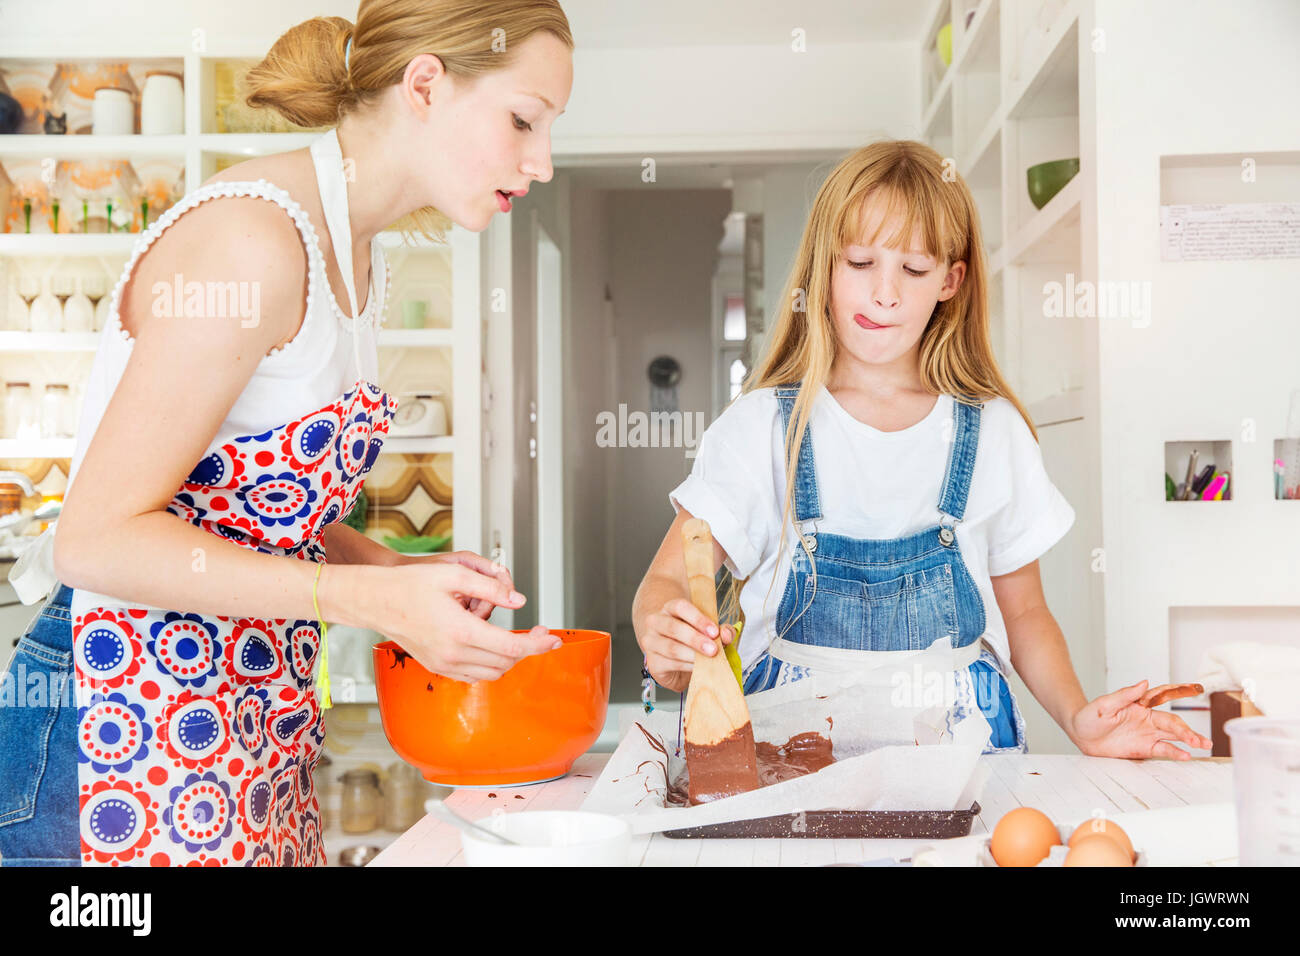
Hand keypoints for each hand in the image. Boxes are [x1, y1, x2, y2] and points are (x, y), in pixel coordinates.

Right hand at [377, 561, 558, 682]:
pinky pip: (474, 675)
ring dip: (509, 659)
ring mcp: (444, 664)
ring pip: (492, 673)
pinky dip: (490, 664)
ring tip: (516, 639)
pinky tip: (492, 646)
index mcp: (460, 631)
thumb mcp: (454, 574)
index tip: (554, 638)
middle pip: (506, 663)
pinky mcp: (437, 667)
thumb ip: (490, 588)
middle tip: (539, 633)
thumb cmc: (411, 584)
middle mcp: (453, 653)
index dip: (538, 644)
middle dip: (528, 650)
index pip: (511, 647)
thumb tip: (519, 601)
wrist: (376, 601)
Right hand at [636, 597, 734, 694]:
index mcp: (670, 609)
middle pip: (673, 627)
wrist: (673, 660)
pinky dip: (686, 666)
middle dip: (696, 639)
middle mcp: (656, 622)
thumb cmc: (689, 641)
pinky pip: (670, 664)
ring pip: (671, 648)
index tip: (714, 631)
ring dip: (692, 655)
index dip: (698, 619)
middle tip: (713, 649)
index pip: (680, 607)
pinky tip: (697, 667)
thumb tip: (727, 634)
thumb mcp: (707, 631)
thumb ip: (720, 631)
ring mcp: (651, 642)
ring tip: (707, 660)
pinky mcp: (652, 662)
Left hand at [1070, 679, 1213, 759]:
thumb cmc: (1090, 716)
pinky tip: (1185, 756)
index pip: (1162, 696)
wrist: (1080, 734)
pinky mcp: (1144, 748)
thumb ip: (1125, 695)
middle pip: (1173, 722)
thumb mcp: (1105, 704)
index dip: (1178, 691)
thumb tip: (1144, 682)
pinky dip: (1174, 752)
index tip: (1194, 688)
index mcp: (1140, 704)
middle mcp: (1148, 719)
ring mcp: (1148, 734)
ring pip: (1173, 736)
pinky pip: (1163, 749)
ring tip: (1203, 745)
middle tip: (1198, 739)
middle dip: (1187, 730)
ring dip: (1189, 740)